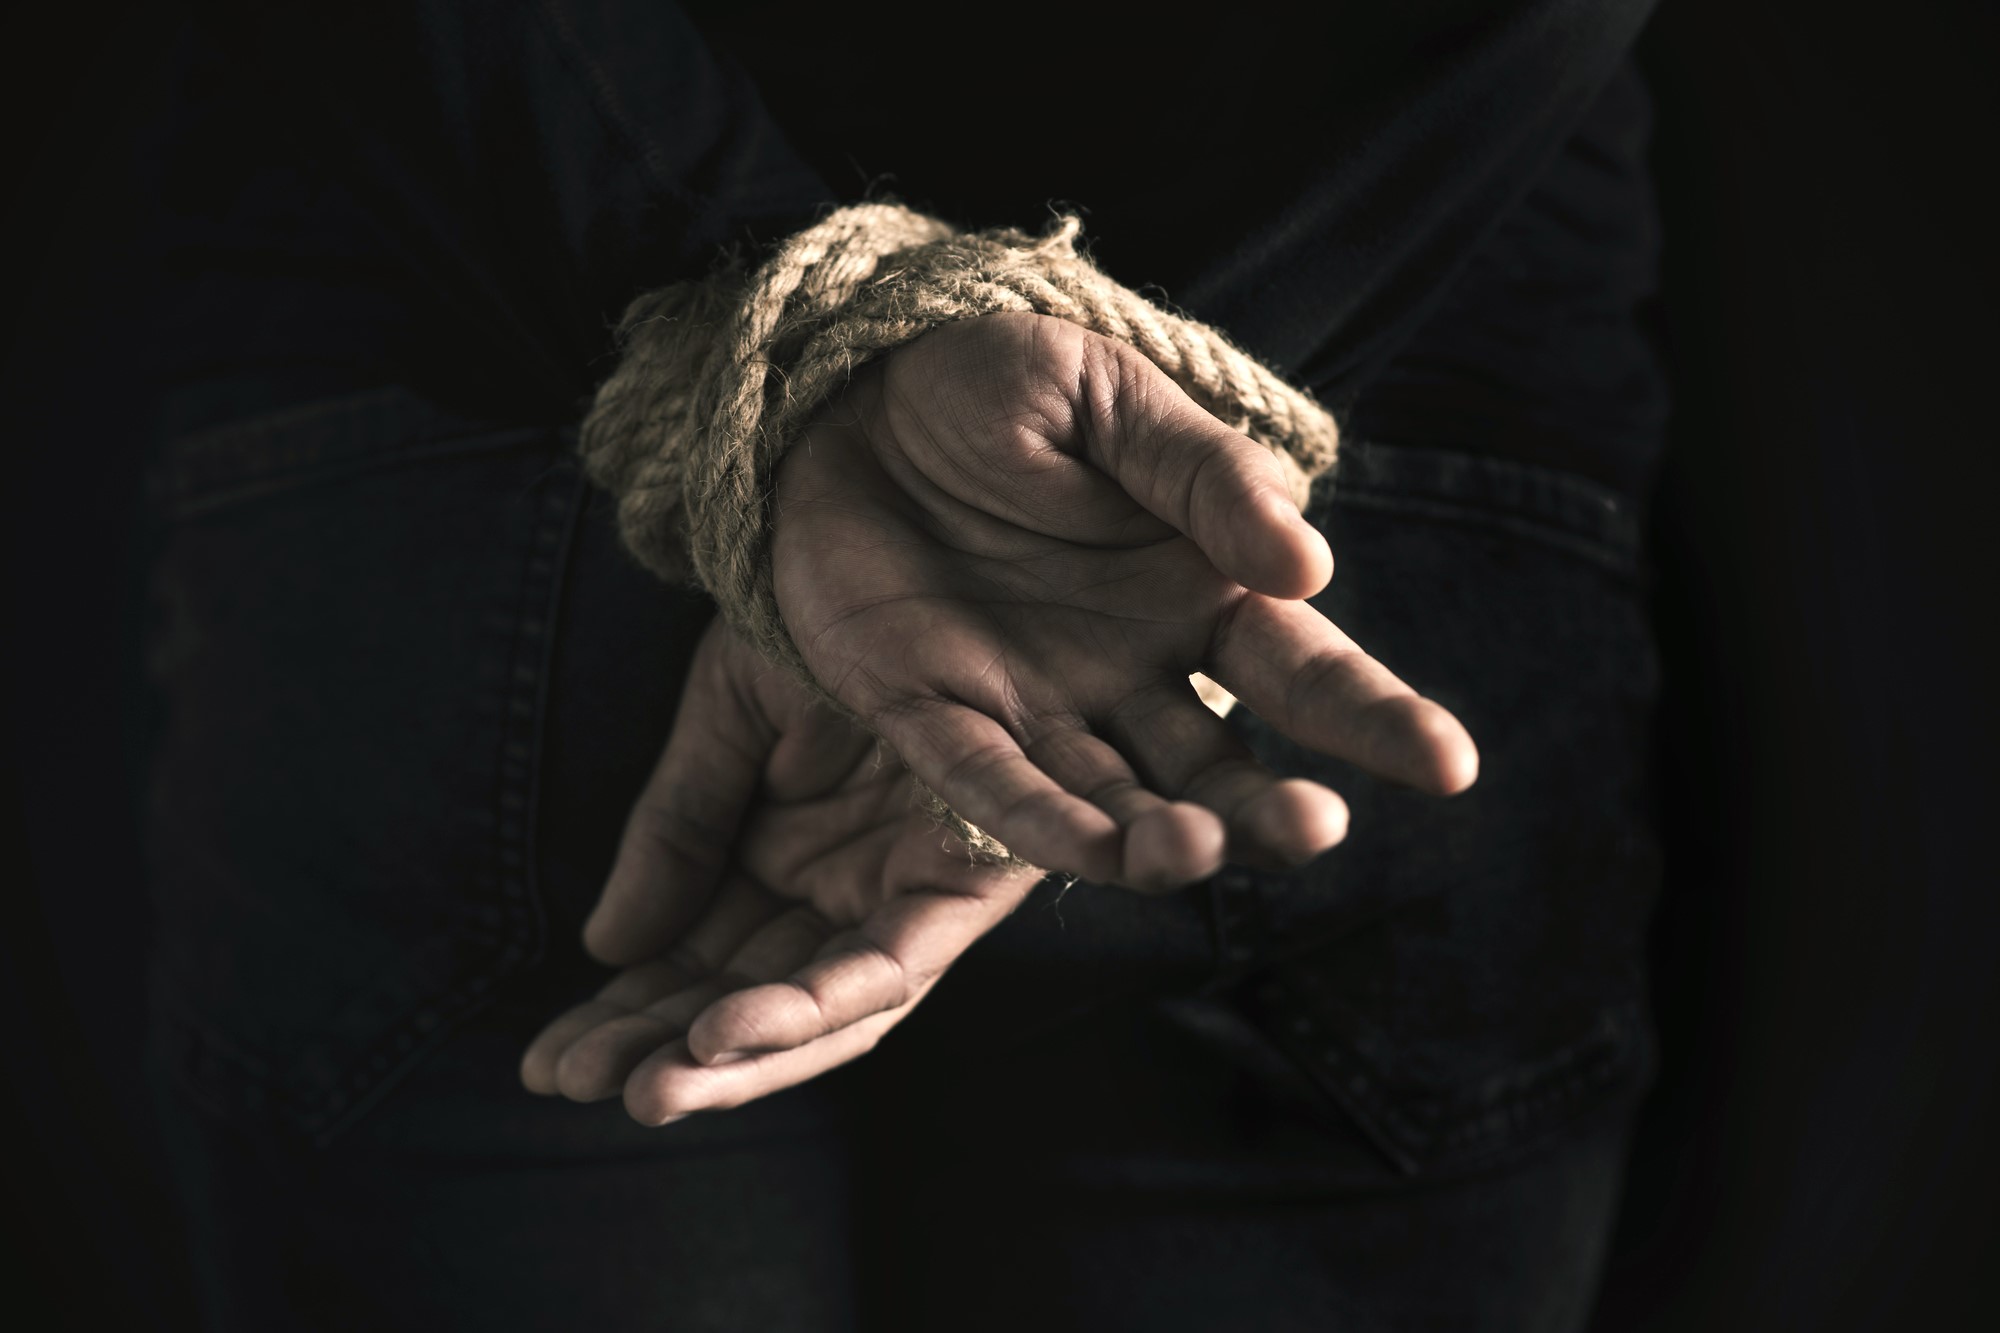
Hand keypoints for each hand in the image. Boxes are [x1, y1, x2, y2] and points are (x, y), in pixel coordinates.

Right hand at [519, 618, 1041, 1125]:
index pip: (698, 963)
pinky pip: (892, 966)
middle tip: (569, 1081)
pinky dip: (812, 1006)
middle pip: (751, 1001)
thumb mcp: (724, 719)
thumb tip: (605, 948)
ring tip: (644, 1090)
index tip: (546, 1060)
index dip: (626, 1016)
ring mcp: (907, 893)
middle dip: (663, 1050)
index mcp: (788, 856)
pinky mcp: (970, 884)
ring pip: (821, 1011)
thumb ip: (677, 831)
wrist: (913, 525)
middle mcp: (848, 889)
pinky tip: (723, 1032)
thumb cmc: (826, 615)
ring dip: (736, 1059)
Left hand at [772, 312, 1476, 888]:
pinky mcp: (931, 713)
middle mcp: (1128, 669)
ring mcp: (1032, 702)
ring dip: (1159, 836)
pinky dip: (1042, 824)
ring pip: (1114, 798)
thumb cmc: (999, 382)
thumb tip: (1310, 564)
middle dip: (1268, 808)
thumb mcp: (1111, 400)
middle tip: (1317, 829)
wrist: (849, 381)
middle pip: (1218, 764)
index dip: (1374, 719)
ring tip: (1197, 852)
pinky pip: (989, 786)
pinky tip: (1101, 854)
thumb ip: (1206, 477)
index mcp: (1196, 589)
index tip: (1449, 767)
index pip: (1303, 669)